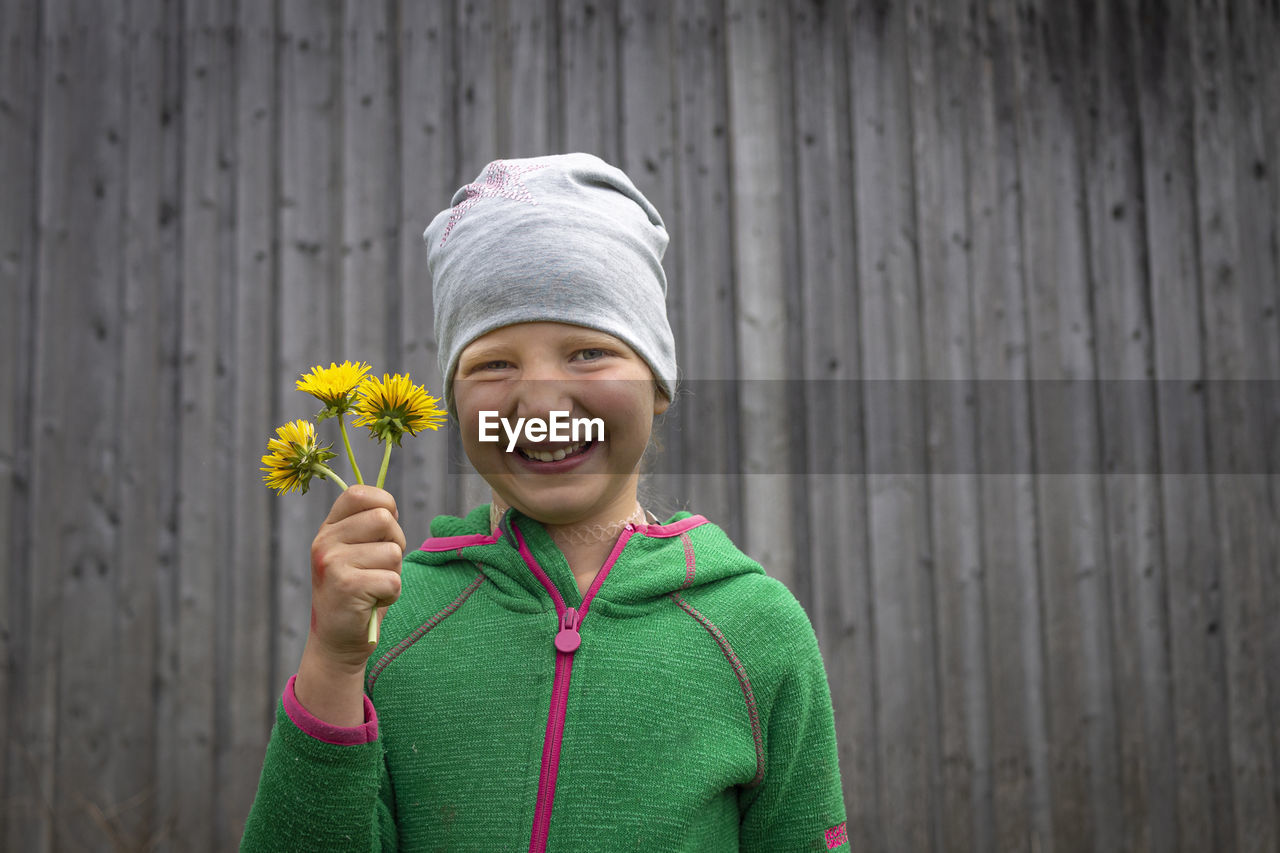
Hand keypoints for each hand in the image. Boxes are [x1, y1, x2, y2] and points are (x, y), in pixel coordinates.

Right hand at [305, 485, 405, 670]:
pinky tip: (371, 603)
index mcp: (328, 529)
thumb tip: (390, 507)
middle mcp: (325, 542)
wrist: (336, 642)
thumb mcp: (357, 553)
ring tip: (372, 588)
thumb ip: (368, 528)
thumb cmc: (358, 593)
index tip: (385, 529)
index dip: (384, 504)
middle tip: (379, 567)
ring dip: (393, 574)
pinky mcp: (346, 587)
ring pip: (393, 552)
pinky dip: (391, 595)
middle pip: (384, 519)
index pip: (359, 493)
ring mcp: (333, 563)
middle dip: (395, 544)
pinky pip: (393, 581)